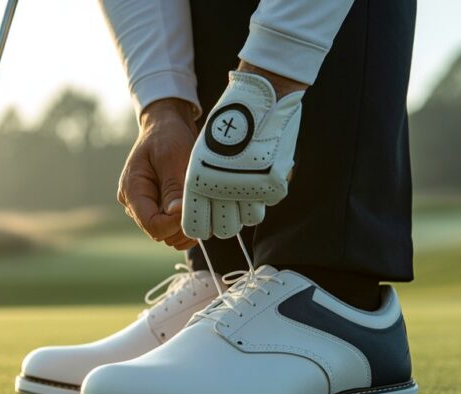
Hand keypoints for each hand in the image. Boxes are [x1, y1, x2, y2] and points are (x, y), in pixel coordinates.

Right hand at [117, 98, 197, 250]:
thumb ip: (173, 187)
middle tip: (200, 202)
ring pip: (169, 234)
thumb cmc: (167, 135)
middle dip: (182, 224)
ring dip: (187, 224)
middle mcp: (136, 204)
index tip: (191, 205)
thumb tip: (176, 215)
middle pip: (161, 233)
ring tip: (199, 200)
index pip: (152, 225)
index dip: (175, 223)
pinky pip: (175, 227)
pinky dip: (188, 221)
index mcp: (132, 191)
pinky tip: (198, 204)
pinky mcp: (160, 207)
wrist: (167, 125)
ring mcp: (148, 207)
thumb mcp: (171, 156)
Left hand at [182, 63, 306, 239]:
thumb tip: (188, 217)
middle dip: (223, 220)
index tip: (205, 217)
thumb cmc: (225, 121)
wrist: (263, 97)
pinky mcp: (272, 186)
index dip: (199, 225)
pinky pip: (266, 204)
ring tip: (243, 187)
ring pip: (247, 220)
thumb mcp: (199, 152)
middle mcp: (222, 190)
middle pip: (222, 230)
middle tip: (226, 203)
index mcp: (198, 182)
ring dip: (245, 208)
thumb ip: (193, 186)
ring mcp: (249, 190)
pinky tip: (259, 174)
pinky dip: (264, 194)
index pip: (195, 228)